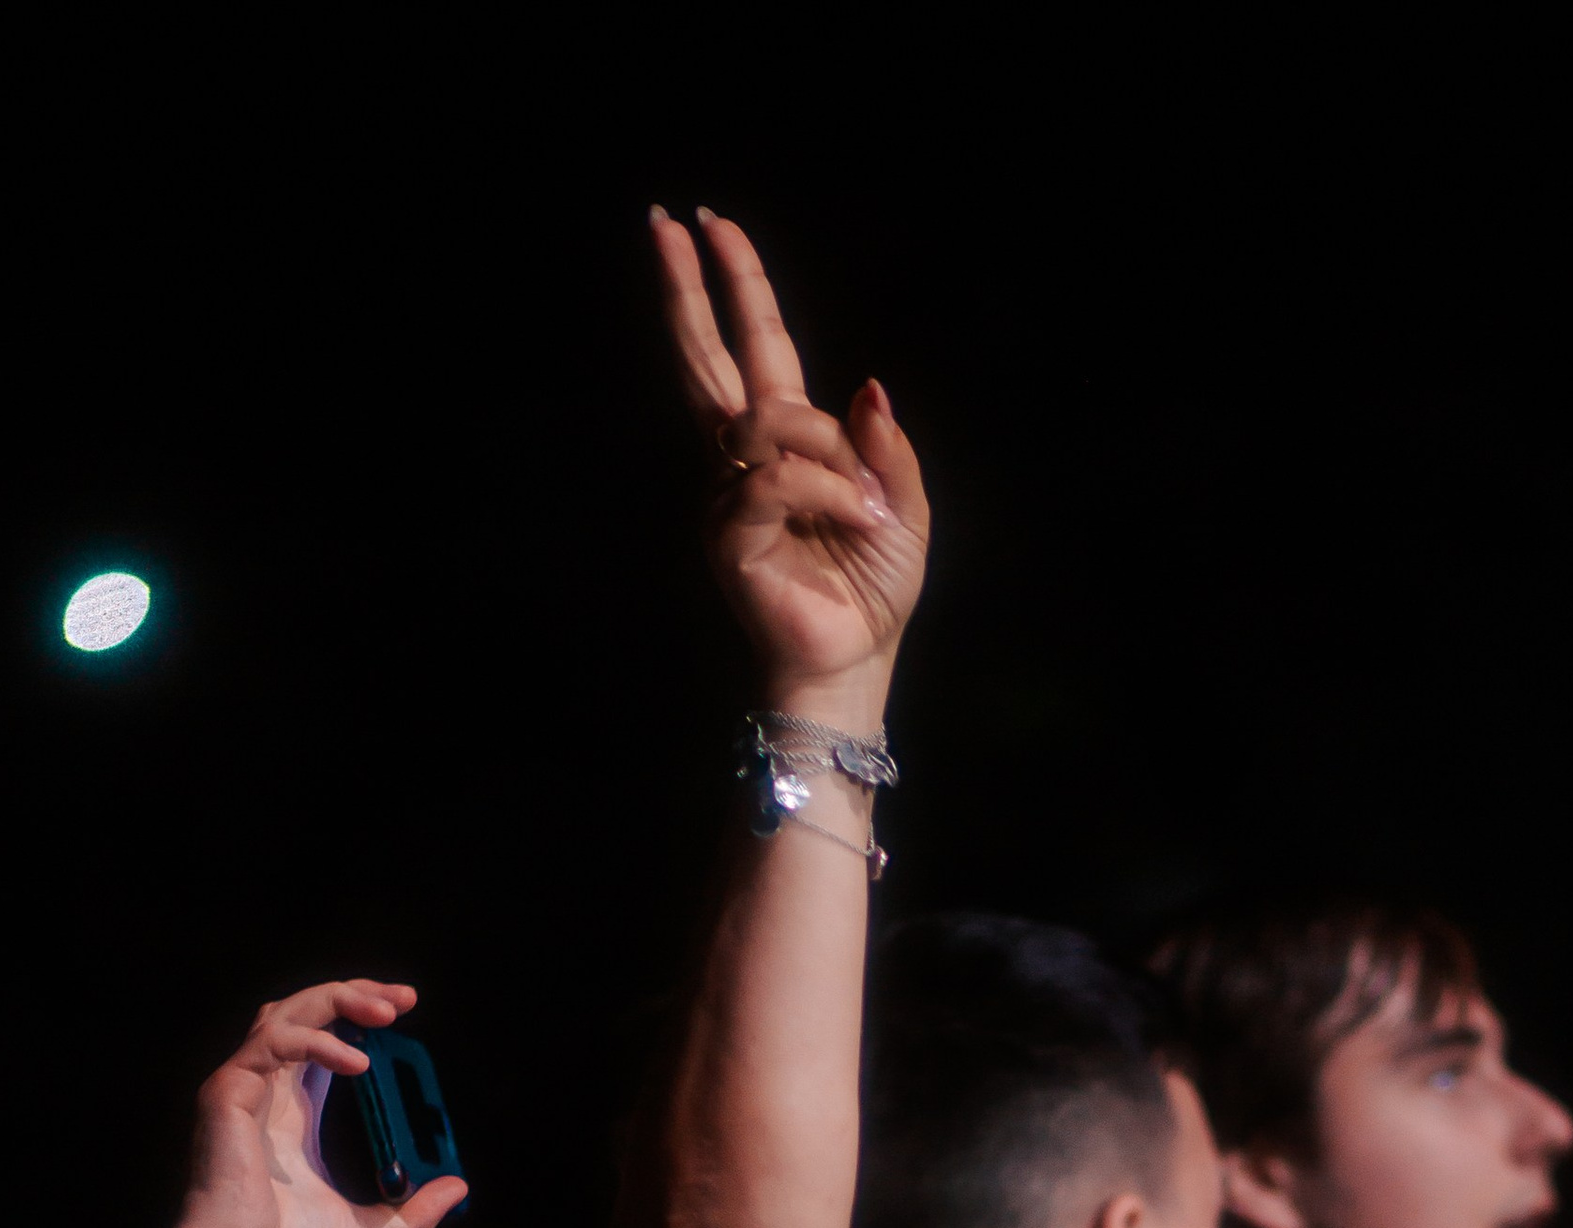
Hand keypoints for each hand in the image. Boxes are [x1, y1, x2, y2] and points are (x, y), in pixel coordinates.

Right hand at [152, 980, 467, 1227]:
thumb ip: (412, 1213)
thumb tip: (458, 1189)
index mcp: (292, 1109)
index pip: (325, 1038)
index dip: (360, 1016)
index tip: (404, 1010)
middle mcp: (266, 1087)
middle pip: (305, 1011)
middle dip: (355, 994)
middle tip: (405, 1000)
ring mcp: (243, 1084)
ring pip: (286, 1012)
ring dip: (338, 1002)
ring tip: (387, 1014)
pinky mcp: (228, 1091)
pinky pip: (275, 1043)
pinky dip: (319, 1044)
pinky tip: (359, 1063)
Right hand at [651, 208, 927, 715]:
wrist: (857, 660)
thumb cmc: (874, 591)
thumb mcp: (903, 505)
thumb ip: (887, 446)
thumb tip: (866, 382)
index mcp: (787, 445)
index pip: (750, 348)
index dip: (733, 286)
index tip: (706, 225)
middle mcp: (746, 462)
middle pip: (705, 358)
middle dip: (689, 288)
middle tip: (669, 222)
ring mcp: (729, 497)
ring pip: (768, 421)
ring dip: (830, 452)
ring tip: (865, 505)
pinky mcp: (730, 535)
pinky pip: (778, 477)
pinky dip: (828, 490)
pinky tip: (856, 519)